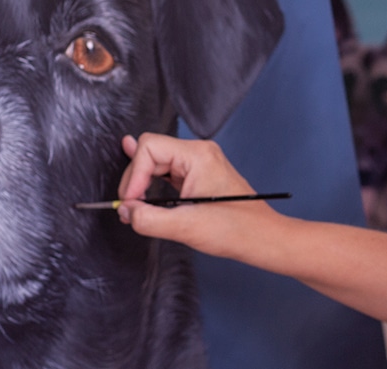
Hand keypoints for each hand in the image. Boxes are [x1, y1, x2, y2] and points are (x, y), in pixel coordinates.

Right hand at [115, 133, 281, 259]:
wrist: (261, 238)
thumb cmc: (235, 229)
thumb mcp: (186, 226)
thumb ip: (149, 218)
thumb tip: (126, 211)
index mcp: (198, 155)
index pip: (149, 148)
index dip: (134, 174)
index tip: (130, 202)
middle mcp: (199, 153)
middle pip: (150, 153)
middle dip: (135, 179)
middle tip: (129, 208)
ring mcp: (199, 163)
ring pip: (157, 162)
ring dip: (142, 182)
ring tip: (132, 204)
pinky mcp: (198, 175)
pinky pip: (167, 171)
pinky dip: (151, 182)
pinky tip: (138, 185)